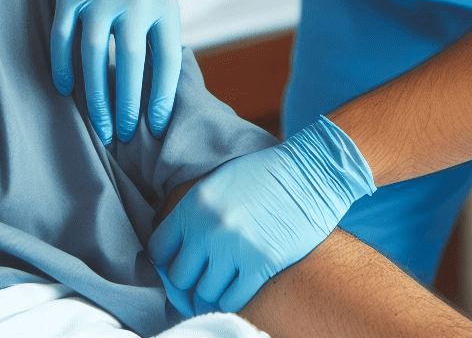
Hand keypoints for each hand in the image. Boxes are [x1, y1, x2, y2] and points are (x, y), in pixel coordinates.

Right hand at [54, 0, 181, 144]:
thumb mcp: (164, 5)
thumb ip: (164, 43)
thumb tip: (163, 101)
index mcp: (162, 6)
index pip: (166, 59)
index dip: (163, 96)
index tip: (156, 127)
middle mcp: (133, 0)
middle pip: (129, 62)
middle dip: (126, 104)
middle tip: (121, 135)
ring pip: (93, 55)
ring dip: (95, 96)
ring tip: (98, 126)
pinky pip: (63, 37)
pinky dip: (63, 66)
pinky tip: (66, 90)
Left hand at [148, 116, 375, 314]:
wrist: (312, 172)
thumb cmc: (267, 173)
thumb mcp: (220, 180)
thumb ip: (195, 209)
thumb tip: (176, 241)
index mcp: (195, 202)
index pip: (159, 248)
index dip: (166, 259)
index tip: (178, 261)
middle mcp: (209, 228)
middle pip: (179, 276)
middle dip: (188, 279)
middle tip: (200, 277)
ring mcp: (234, 249)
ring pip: (204, 293)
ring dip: (209, 292)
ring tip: (219, 285)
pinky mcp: (261, 265)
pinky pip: (232, 300)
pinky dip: (231, 298)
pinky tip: (237, 288)